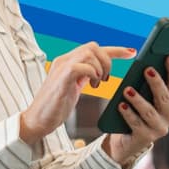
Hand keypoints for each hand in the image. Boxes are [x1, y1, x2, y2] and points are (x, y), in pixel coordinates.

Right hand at [20, 43, 136, 145]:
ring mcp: (61, 67)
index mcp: (68, 62)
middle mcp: (64, 60)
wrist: (37, 121)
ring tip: (98, 84)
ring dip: (100, 68)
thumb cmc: (55, 107)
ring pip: (89, 53)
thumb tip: (100, 72)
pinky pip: (81, 66)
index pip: (94, 49)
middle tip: (106, 79)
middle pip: (93, 46)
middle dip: (107, 61)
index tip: (132, 52)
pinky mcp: (61, 78)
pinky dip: (92, 74)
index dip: (115, 49)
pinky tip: (92, 86)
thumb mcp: (74, 88)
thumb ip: (84, 77)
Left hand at [103, 56, 168, 168]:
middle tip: (148, 69)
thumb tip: (145, 66)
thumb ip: (146, 86)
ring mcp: (159, 130)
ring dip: (138, 100)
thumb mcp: (143, 98)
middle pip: (164, 98)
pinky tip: (121, 105)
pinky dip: (128, 113)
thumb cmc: (136, 112)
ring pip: (149, 112)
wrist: (127, 141)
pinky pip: (135, 123)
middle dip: (156, 83)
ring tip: (128, 89)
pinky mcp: (145, 138)